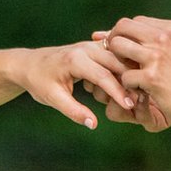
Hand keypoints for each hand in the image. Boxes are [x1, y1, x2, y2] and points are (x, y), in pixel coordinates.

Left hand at [10, 41, 137, 129]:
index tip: (130, 106)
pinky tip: (132, 82)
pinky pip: (114, 55)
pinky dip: (124, 67)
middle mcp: (86, 49)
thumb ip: (73, 111)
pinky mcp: (94, 48)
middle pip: (116, 62)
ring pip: (118, 57)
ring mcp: (91, 46)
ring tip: (140, 92)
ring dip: (129, 73)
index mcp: (75, 59)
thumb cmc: (39, 82)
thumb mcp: (52, 98)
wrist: (29, 64)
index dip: (118, 92)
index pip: (103, 75)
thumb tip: (93, 124)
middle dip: (129, 81)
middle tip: (142, 100)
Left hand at [101, 16, 170, 132]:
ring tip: (127, 76)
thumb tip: (123, 34)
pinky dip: (128, 87)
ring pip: (117, 46)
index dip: (124, 36)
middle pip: (122, 27)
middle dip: (113, 42)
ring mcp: (156, 56)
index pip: (134, 21)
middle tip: (118, 61)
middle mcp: (163, 37)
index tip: (125, 51)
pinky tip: (140, 92)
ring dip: (117, 62)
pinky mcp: (151, 77)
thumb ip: (155, 41)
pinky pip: (124, 76)